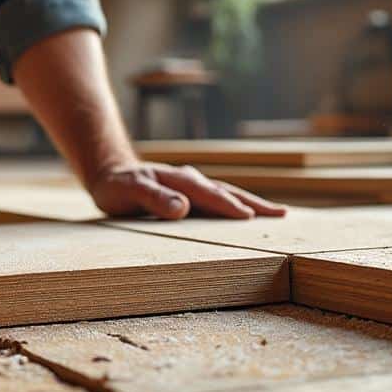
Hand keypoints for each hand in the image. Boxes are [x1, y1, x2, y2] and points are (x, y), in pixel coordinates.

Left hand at [87, 162, 286, 219]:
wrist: (110, 173)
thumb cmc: (118, 186)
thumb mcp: (129, 191)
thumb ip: (154, 198)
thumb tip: (183, 207)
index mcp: (181, 180)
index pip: (210, 195)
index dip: (229, 207)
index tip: (250, 218)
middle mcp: (192, 180)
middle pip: (228, 191)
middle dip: (255, 203)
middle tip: (281, 215)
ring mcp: (193, 186)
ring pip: (227, 194)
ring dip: (251, 203)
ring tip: (276, 214)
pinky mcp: (191, 194)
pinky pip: (218, 199)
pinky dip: (236, 205)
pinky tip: (246, 215)